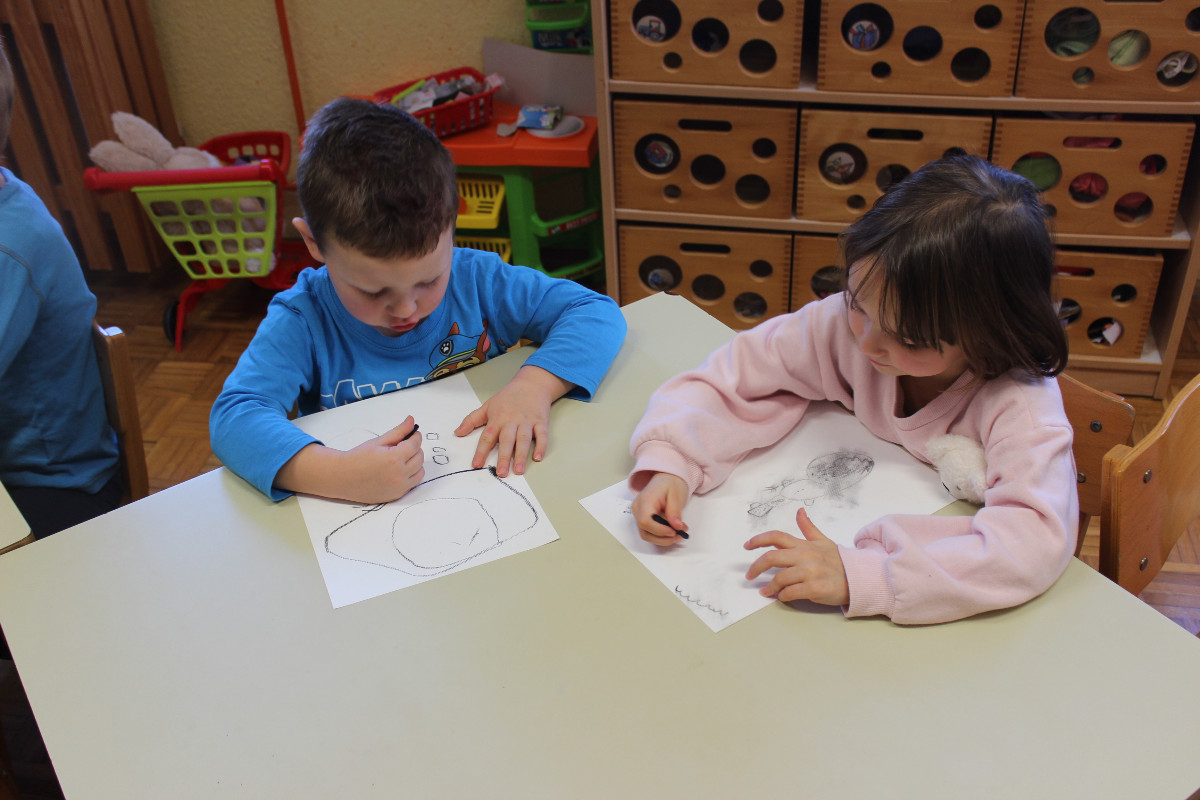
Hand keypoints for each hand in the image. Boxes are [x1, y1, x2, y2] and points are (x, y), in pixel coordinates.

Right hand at [275, 417, 424, 503]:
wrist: (343, 477)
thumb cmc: (358, 457)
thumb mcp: (378, 441)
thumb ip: (398, 431)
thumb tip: (411, 420)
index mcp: (394, 458)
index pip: (415, 444)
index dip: (416, 436)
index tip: (413, 433)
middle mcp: (399, 474)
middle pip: (420, 458)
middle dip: (415, 449)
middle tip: (404, 445)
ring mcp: (399, 487)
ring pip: (420, 471)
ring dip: (415, 463)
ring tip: (401, 458)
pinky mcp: (397, 495)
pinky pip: (413, 483)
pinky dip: (410, 475)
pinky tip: (398, 470)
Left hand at [454, 365, 570, 476]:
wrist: (531, 384)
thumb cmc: (508, 397)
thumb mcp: (487, 406)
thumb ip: (472, 420)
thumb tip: (458, 432)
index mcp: (497, 419)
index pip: (487, 437)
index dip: (481, 451)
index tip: (476, 464)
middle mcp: (512, 421)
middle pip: (507, 441)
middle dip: (503, 457)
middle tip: (501, 473)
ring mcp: (527, 422)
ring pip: (524, 439)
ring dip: (521, 455)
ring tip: (518, 470)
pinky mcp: (541, 421)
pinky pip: (542, 435)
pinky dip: (541, 446)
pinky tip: (538, 458)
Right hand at [631, 472, 689, 545]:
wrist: (666, 478)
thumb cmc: (670, 483)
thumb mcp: (676, 495)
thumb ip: (675, 511)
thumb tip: (676, 526)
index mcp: (645, 500)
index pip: (645, 521)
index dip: (659, 530)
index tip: (674, 532)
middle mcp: (638, 508)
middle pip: (645, 531)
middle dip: (663, 537)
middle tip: (680, 534)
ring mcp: (638, 514)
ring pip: (647, 535)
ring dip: (663, 539)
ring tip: (679, 533)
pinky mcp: (643, 519)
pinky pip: (650, 532)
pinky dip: (662, 535)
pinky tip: (673, 530)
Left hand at [744, 508, 849, 605]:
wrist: (857, 579)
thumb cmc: (838, 562)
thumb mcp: (823, 541)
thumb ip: (808, 528)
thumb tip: (799, 511)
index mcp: (804, 545)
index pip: (776, 537)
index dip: (758, 540)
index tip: (746, 546)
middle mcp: (805, 556)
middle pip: (771, 558)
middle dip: (756, 567)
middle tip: (749, 576)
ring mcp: (810, 573)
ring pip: (780, 579)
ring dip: (770, 587)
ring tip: (766, 592)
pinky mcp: (814, 589)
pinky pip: (791, 593)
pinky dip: (783, 596)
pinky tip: (782, 597)